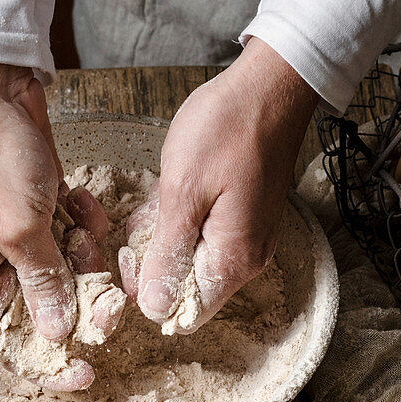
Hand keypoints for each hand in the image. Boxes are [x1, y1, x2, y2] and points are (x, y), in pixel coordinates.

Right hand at [0, 62, 111, 390]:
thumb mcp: (18, 227)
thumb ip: (43, 282)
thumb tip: (60, 333)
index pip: (11, 344)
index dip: (49, 365)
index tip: (89, 373)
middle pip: (49, 309)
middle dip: (83, 302)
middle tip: (112, 298)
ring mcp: (23, 234)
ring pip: (70, 270)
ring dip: (87, 256)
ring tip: (88, 232)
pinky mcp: (45, 207)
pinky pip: (75, 233)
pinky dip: (85, 221)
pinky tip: (80, 198)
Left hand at [119, 38, 317, 330]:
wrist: (270, 86)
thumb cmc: (229, 128)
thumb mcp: (183, 191)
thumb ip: (168, 255)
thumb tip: (156, 310)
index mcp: (233, 259)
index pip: (185, 314)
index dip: (150, 295)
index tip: (131, 256)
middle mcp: (245, 258)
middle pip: (186, 290)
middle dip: (154, 263)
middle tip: (140, 221)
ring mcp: (246, 238)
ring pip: (190, 261)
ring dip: (164, 237)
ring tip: (156, 199)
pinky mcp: (242, 219)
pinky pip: (201, 237)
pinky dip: (179, 221)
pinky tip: (170, 192)